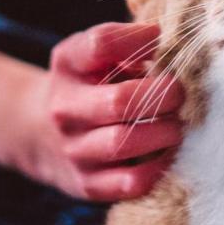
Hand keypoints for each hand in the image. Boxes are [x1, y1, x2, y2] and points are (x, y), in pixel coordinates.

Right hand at [0, 22, 184, 200]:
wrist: (42, 133)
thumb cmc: (89, 84)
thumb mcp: (96, 53)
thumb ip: (127, 41)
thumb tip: (162, 40)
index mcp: (68, 64)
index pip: (101, 44)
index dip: (138, 40)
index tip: (160, 40)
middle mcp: (64, 107)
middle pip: (120, 100)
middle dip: (164, 95)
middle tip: (181, 92)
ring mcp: (73, 148)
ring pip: (123, 143)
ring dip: (163, 132)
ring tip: (176, 124)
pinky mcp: (87, 184)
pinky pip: (130, 182)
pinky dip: (158, 167)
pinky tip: (167, 151)